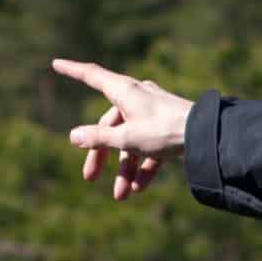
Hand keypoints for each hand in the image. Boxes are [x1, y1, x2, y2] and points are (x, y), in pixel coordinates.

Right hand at [51, 58, 192, 201]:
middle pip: (110, 126)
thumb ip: (98, 138)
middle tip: (89, 178)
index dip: (72, 70)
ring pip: (130, 142)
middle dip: (100, 155)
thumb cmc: (164, 130)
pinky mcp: (168, 128)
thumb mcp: (126, 138)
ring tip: (121, 196)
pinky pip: (150, 149)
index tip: (55, 64)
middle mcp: (137, 98)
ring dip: (124, 169)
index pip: (92, 76)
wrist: (206, 137)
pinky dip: (144, 167)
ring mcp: (153, 112)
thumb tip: (73, 136)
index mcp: (124, 91)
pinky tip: (140, 189)